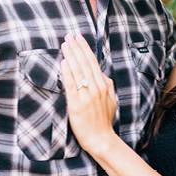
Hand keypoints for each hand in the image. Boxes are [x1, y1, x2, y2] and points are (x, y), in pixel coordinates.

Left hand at [61, 35, 117, 155]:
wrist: (100, 139)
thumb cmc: (104, 120)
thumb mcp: (111, 100)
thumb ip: (107, 85)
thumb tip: (101, 73)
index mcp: (104, 85)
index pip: (93, 62)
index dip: (85, 48)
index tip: (78, 37)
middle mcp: (96, 88)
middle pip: (85, 63)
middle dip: (76, 48)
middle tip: (68, 36)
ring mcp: (86, 96)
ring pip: (78, 71)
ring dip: (70, 56)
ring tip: (64, 44)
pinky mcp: (77, 104)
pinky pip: (71, 85)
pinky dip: (67, 73)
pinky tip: (63, 62)